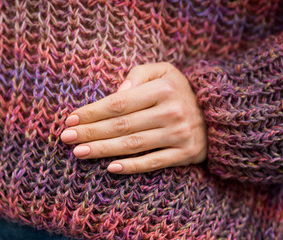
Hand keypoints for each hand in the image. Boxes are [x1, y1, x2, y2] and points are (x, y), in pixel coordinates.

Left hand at [60, 62, 206, 173]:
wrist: (217, 112)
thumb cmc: (178, 90)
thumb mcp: (163, 71)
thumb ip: (138, 76)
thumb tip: (116, 94)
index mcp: (163, 89)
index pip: (119, 103)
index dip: (92, 112)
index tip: (71, 119)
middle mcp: (172, 112)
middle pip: (122, 125)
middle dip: (90, 132)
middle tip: (66, 139)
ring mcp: (179, 135)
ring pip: (133, 145)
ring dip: (103, 149)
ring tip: (79, 152)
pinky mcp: (185, 154)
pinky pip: (154, 162)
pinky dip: (132, 166)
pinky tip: (110, 168)